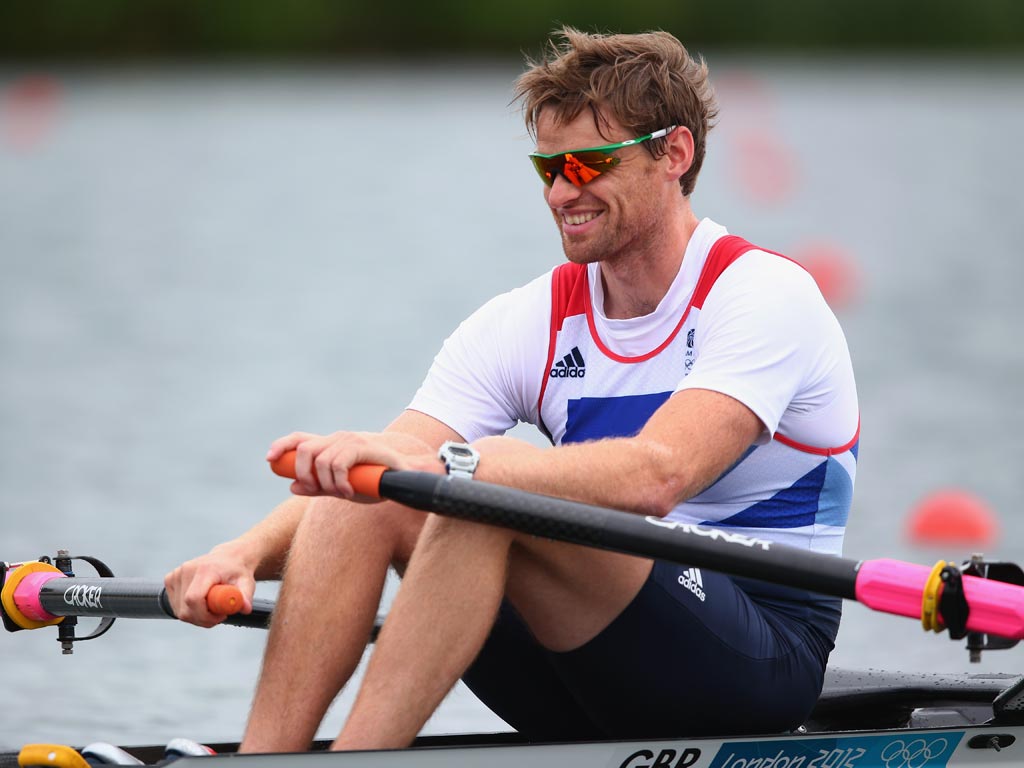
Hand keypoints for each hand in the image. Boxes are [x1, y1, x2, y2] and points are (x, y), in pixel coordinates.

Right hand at [164, 542, 255, 627]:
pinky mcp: (170, 579)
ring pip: (179, 610)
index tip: (220, 616)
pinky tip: (200, 602)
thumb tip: (245, 608)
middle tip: (218, 615)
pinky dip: (187, 610)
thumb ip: (246, 595)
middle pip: (185, 609)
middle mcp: (187, 569)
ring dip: (196, 616)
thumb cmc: (237, 571)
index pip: (193, 599)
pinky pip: (175, 605)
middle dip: (202, 619)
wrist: (228, 558)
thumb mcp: (247, 582)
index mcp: (205, 569)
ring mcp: (176, 574)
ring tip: (211, 606)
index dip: (204, 615)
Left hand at [266, 430, 441, 499]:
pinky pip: (339, 463)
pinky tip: (349, 491)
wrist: (405, 475)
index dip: (281, 447)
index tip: (269, 459)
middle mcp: (337, 439)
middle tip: (317, 490)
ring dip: (326, 482)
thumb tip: (292, 486)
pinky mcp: (363, 447)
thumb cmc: (374, 481)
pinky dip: (340, 481)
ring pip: (321, 460)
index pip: (299, 439)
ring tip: (342, 492)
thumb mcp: (342, 487)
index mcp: (330, 446)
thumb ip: (318, 487)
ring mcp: (350, 441)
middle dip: (304, 474)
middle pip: (304, 450)